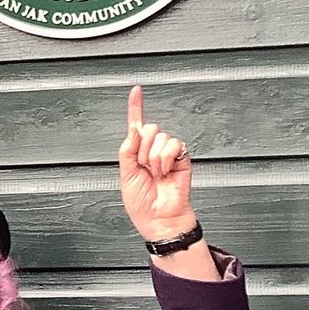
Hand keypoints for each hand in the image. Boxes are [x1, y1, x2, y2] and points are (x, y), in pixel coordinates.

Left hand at [118, 85, 195, 241]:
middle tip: (145, 168)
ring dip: (153, 158)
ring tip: (156, 174)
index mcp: (137, 153)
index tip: (136, 90)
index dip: (136, 107)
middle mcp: (153, 151)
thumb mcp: (126, 174)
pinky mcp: (182, 158)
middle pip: (149, 128)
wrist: (159, 219)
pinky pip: (173, 145)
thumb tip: (134, 129)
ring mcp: (168, 154)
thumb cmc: (142, 204)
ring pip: (160, 137)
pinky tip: (166, 172)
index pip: (136, 126)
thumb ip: (127, 149)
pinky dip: (165, 159)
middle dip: (142, 148)